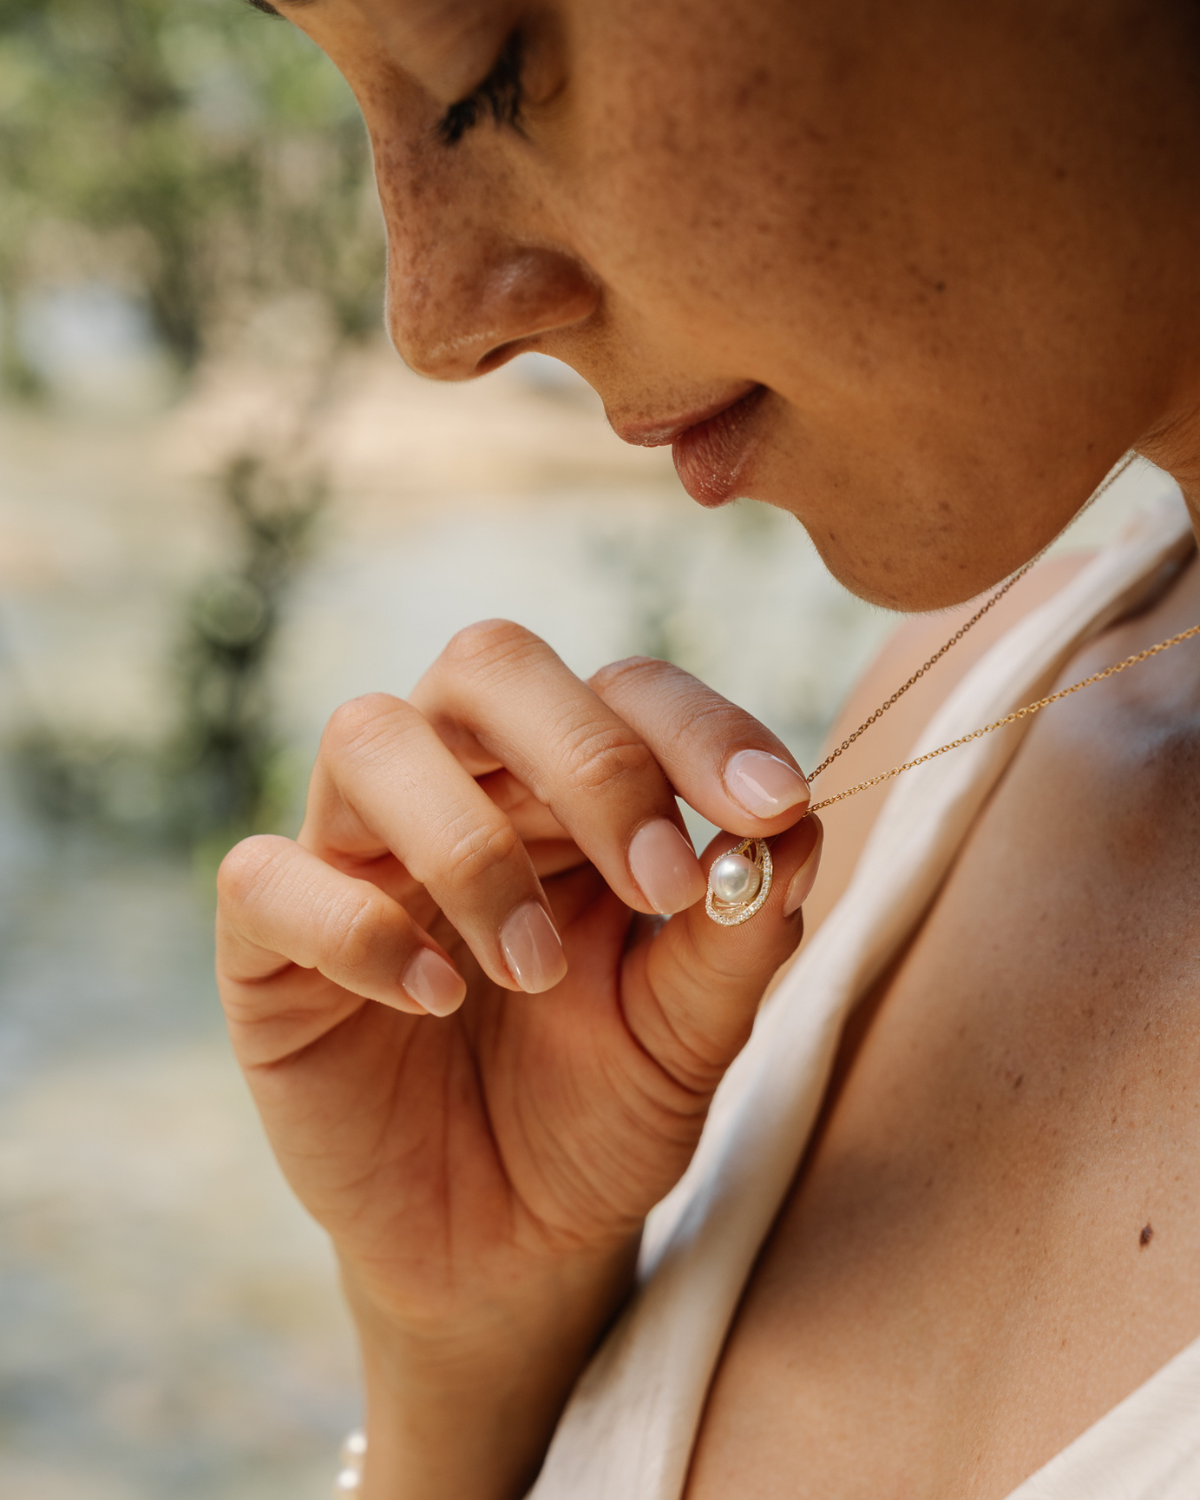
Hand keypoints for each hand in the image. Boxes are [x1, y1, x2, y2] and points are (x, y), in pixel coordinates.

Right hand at [215, 621, 821, 1499]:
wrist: (508, 1245)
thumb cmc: (602, 1110)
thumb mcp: (689, 1036)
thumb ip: (738, 936)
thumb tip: (793, 830)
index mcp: (570, 790)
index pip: (624, 691)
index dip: (698, 728)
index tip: (773, 807)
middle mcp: (459, 789)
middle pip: (489, 665)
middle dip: (588, 755)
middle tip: (659, 882)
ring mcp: (356, 855)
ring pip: (370, 737)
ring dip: (471, 845)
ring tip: (535, 970)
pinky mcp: (271, 943)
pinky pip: (269, 876)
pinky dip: (354, 925)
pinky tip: (430, 999)